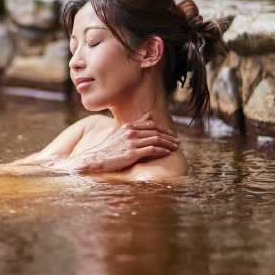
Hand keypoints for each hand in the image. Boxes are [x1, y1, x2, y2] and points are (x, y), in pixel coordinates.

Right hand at [56, 115, 177, 172]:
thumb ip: (136, 124)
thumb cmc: (109, 147)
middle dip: (168, 137)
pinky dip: (161, 150)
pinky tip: (167, 153)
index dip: (163, 129)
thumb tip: (149, 115)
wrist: (96, 158)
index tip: (170, 134)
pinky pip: (151, 149)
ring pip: (156, 140)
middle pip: (155, 132)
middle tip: (177, 142)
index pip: (151, 124)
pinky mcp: (132, 153)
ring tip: (175, 147)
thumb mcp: (122, 132)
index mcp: (128, 126)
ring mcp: (131, 142)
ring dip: (168, 143)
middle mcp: (131, 132)